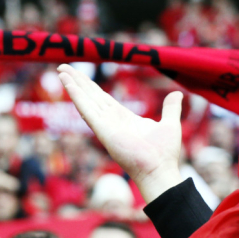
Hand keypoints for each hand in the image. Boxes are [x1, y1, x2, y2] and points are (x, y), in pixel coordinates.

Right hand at [57, 64, 182, 201]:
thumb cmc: (163, 154)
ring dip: (73, 85)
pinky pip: (87, 109)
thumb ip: (170, 108)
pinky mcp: (103, 130)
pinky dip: (77, 96)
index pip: (102, 98)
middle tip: (63, 67)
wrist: (160, 170)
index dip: (90, 87)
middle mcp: (111, 121)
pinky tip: (69, 84)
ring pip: (85, 100)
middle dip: (77, 81)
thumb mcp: (169, 123)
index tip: (79, 75)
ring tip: (61, 70)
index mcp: (123, 118)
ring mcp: (105, 126)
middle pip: (90, 96)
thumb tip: (177, 94)